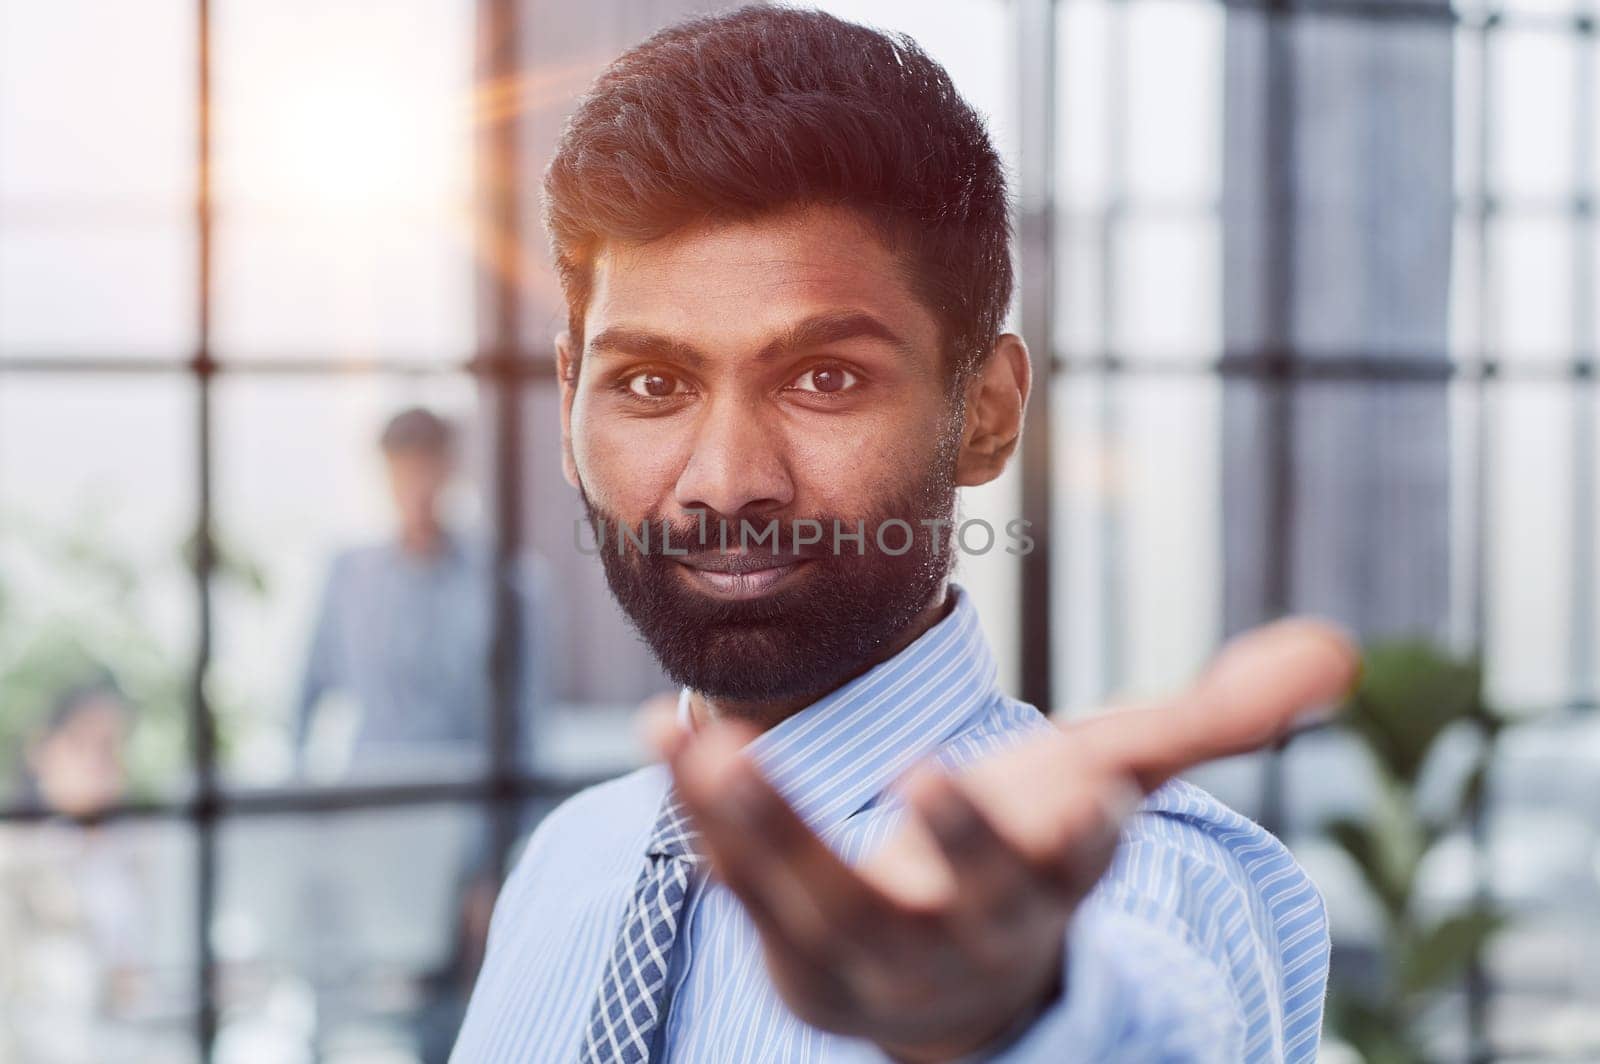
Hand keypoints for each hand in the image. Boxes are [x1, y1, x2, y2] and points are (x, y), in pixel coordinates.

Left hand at [651, 617, 1358, 1061]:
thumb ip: (1212, 719)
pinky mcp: (793, 940)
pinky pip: (744, 885)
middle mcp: (969, 921)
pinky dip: (703, 820)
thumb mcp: (1112, 783)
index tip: (1096, 796)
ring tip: (712, 743)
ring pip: (826, 893)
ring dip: (771, 824)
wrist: (944, 985)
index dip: (1089, 829)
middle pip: (971, 894)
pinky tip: (667, 737)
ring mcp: (875, 940)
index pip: (1085, 858)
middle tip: (933, 778)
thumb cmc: (1030, 859)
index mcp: (1052, 877)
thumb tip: (1336, 650)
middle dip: (963, 843)